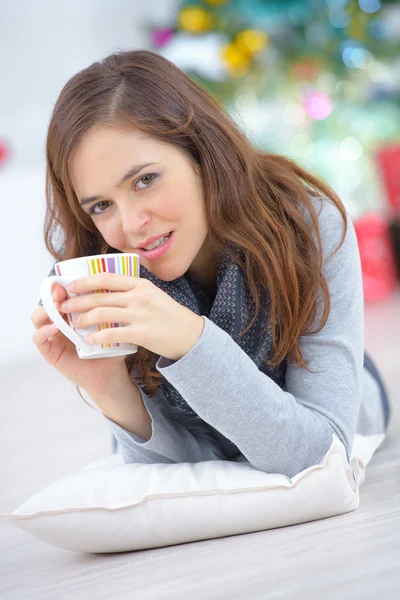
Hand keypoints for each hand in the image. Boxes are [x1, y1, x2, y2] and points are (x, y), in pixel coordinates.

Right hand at [31, 283, 130, 396]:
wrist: (110, 374)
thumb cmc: (111, 349)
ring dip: (45, 311)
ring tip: (58, 310)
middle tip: (61, 293)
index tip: (70, 281)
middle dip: (53, 295)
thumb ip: (110, 309)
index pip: (62, 295)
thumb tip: (116, 286)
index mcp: (73, 313)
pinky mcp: (49, 352)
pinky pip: (38, 339)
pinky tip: (54, 328)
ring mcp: (52, 336)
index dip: (63, 286)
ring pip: (38, 318)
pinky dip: (43, 331)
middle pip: (48, 303)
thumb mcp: (111, 325)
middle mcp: (60, 322)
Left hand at [61, 274, 204, 360]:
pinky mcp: (142, 333)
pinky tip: (89, 340)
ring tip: (74, 323)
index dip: (84, 281)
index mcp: (141, 284)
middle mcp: (139, 296)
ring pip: (102, 314)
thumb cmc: (171, 316)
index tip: (71, 286)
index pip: (106, 278)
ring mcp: (140, 315)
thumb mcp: (154, 295)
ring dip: (83, 318)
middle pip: (99, 296)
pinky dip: (96, 337)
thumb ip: (133, 290)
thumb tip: (108, 290)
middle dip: (77, 301)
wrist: (191, 335)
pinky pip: (112, 334)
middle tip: (64, 306)